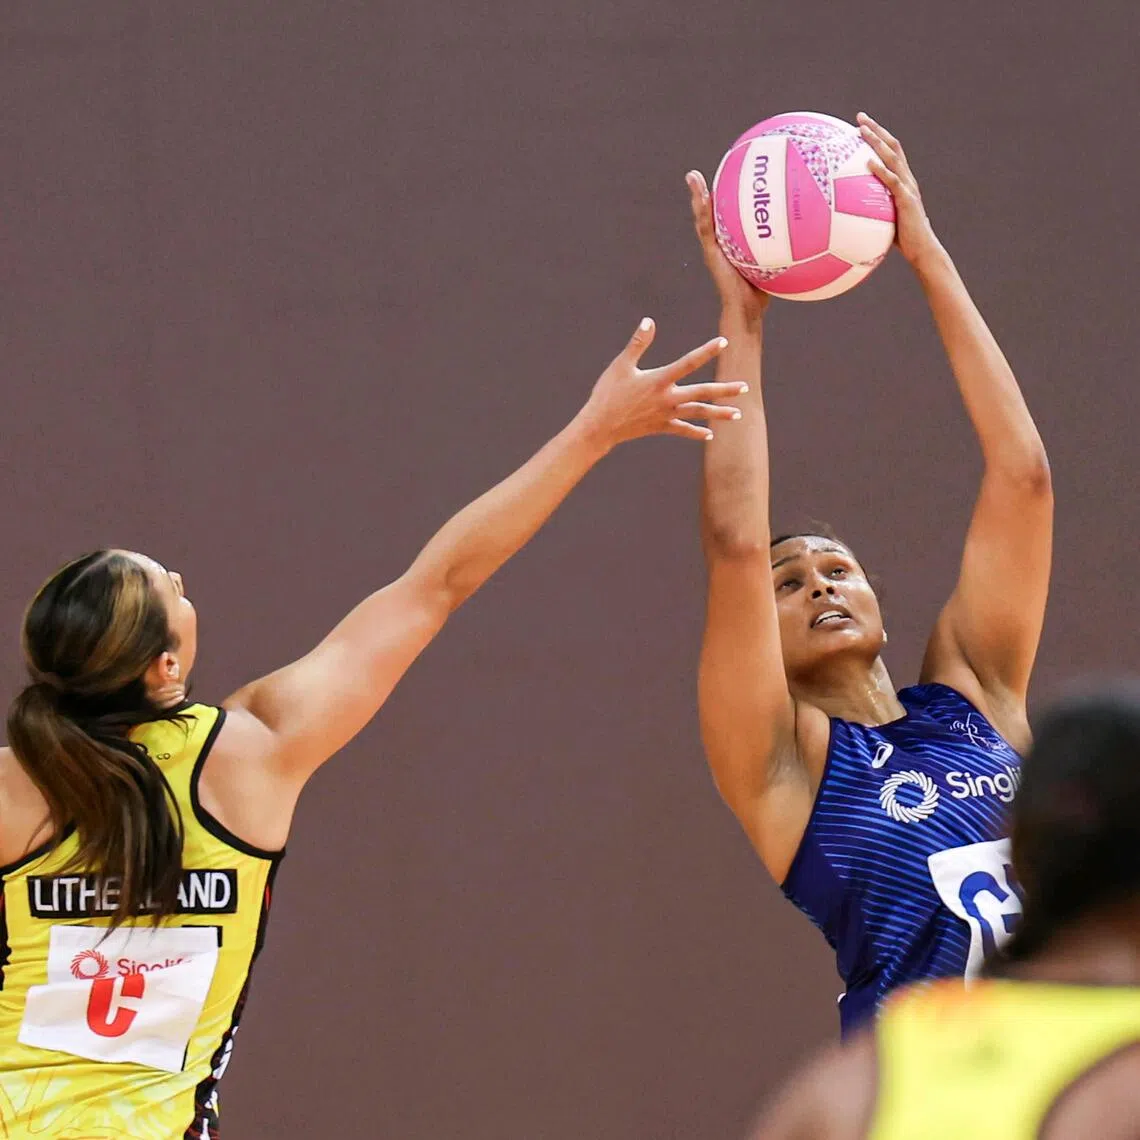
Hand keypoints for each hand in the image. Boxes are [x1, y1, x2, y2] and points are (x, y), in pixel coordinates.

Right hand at [578, 319, 746, 447]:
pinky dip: (696, 432)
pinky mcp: (660, 427)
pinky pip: (683, 430)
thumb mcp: (621, 366)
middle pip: (702, 393)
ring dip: (719, 413)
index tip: (724, 343)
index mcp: (659, 380)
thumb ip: (638, 343)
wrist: (600, 427)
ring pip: (698, 414)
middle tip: (745, 387)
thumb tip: (649, 321)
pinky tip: (710, 434)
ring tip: (737, 414)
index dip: (707, 351)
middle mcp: (667, 398)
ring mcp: (666, 415)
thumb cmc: (608, 394)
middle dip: (725, 391)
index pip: (689, 363)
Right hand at [686, 170, 770, 323]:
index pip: (726, 216)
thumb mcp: (776, 263)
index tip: (727, 177)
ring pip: (703, 217)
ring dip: (696, 196)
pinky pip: (706, 229)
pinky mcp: (710, 254)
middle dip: (704, 193)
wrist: (746, 310)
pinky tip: (702, 196)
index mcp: (731, 244)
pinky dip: (702, 212)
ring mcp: (712, 248)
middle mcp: (720, 244)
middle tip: (697, 174)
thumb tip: (813, 231)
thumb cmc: (763, 292)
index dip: (725, 197)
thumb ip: (784, 246)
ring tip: (692, 177)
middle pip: (711, 213)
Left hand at [856, 113, 941, 268]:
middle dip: (876, 130)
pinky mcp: (906, 200)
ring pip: (892, 158)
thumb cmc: (902, 238)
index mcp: (902, 180)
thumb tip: (850, 211)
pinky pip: (892, 182)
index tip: (861, 125)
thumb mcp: (885, 217)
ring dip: (876, 142)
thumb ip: (873, 207)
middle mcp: (906, 179)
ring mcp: (907, 188)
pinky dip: (881, 171)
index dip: (878, 136)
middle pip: (892, 147)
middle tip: (860, 117)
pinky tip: (868, 163)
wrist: (922, 249)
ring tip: (861, 131)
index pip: (890, 152)